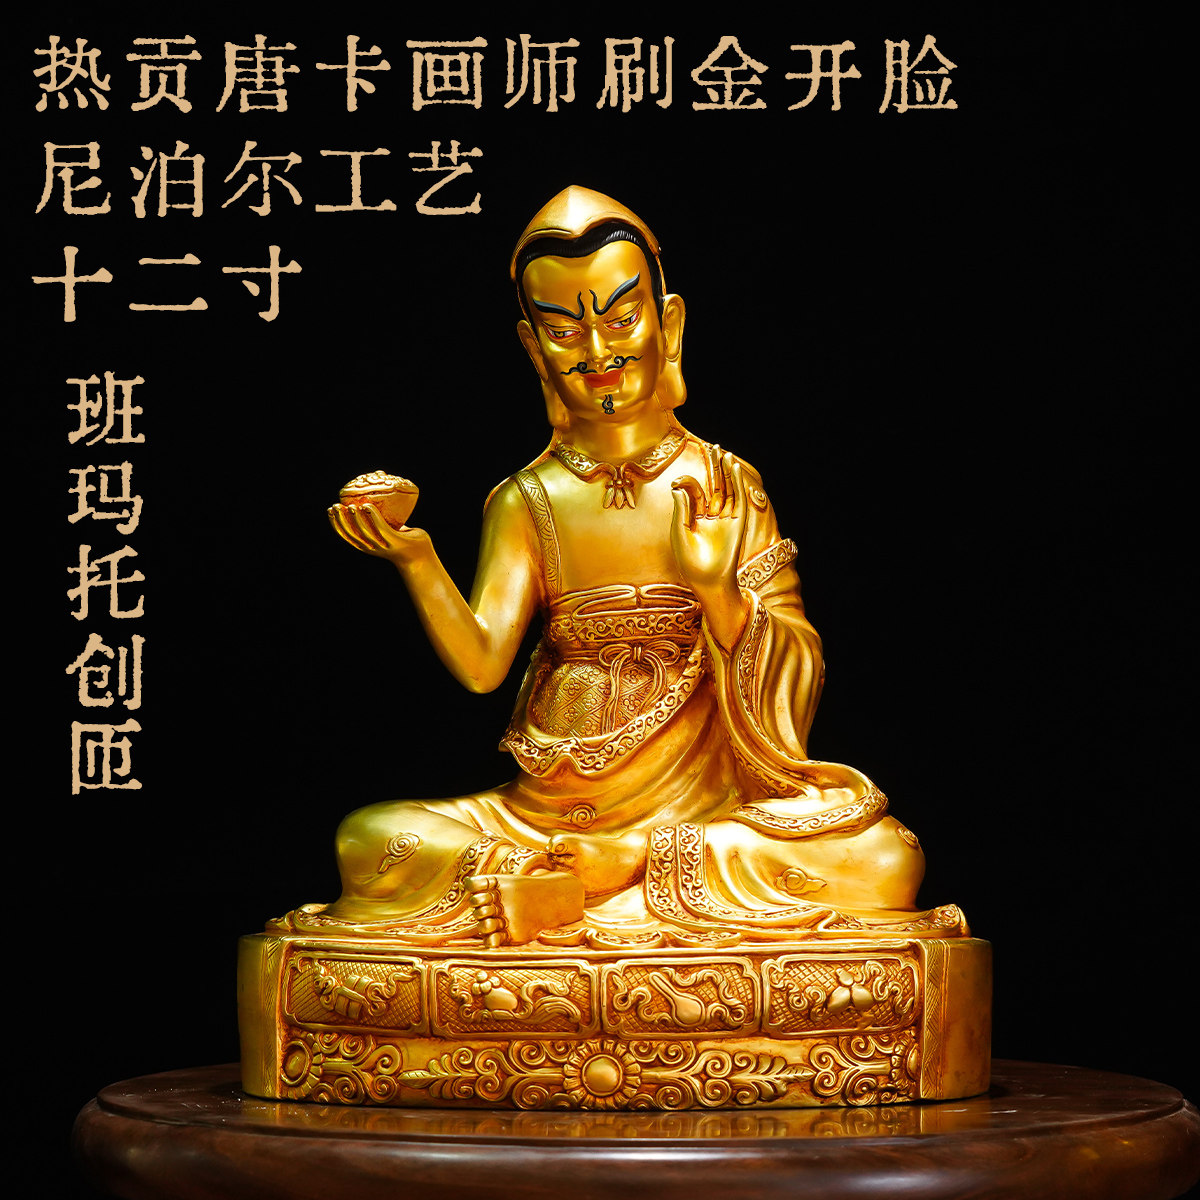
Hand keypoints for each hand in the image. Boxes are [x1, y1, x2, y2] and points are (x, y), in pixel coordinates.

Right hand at [327, 502, 430, 565]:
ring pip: (365, 531)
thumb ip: (377, 518)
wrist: (420, 555)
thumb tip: (369, 496)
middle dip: (342, 520)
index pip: (346, 535)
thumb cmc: (402, 540)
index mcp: (366, 545)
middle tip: (337, 506)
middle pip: (352, 534)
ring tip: (352, 506)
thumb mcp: (385, 529)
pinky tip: (367, 506)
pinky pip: (381, 528)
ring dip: (356, 518)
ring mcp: (383, 545)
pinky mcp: (395, 542)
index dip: (336, 523)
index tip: (330, 510)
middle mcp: (372, 547)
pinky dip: (373, 517)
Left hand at [670, 446, 750, 647]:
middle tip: (711, 447)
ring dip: (725, 471)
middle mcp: (710, 516)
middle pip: (713, 485)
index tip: (678, 482)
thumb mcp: (680, 533)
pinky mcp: (736, 522)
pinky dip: (736, 483)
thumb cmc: (690, 562)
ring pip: (726, 489)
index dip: (688, 483)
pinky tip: (734, 468)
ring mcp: (724, 518)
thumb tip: (679, 485)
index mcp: (694, 518)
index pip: (694, 492)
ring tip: (723, 452)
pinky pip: (738, 498)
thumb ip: (680, 509)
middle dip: (712, 467)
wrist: (709, 581)